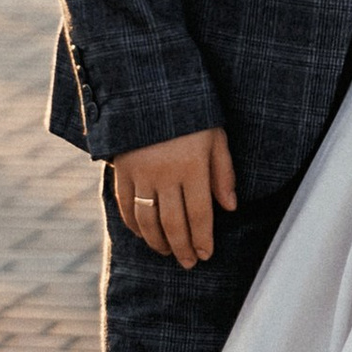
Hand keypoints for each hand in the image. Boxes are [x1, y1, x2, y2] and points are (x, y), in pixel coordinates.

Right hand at [110, 126, 236, 267]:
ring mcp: (139, 174)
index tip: (206, 255)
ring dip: (158, 241)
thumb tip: (230, 208)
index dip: (203, 239)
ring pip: (147, 220)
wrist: (147, 88)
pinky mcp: (121, 170)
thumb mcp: (216, 135)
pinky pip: (125, 206)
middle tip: (188, 263)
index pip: (200, 214)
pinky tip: (143, 235)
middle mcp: (164, 174)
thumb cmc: (190, 113)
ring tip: (168, 252)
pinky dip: (134, 225)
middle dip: (182, 247)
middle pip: (173, 223)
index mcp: (192, 166)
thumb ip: (224, 172)